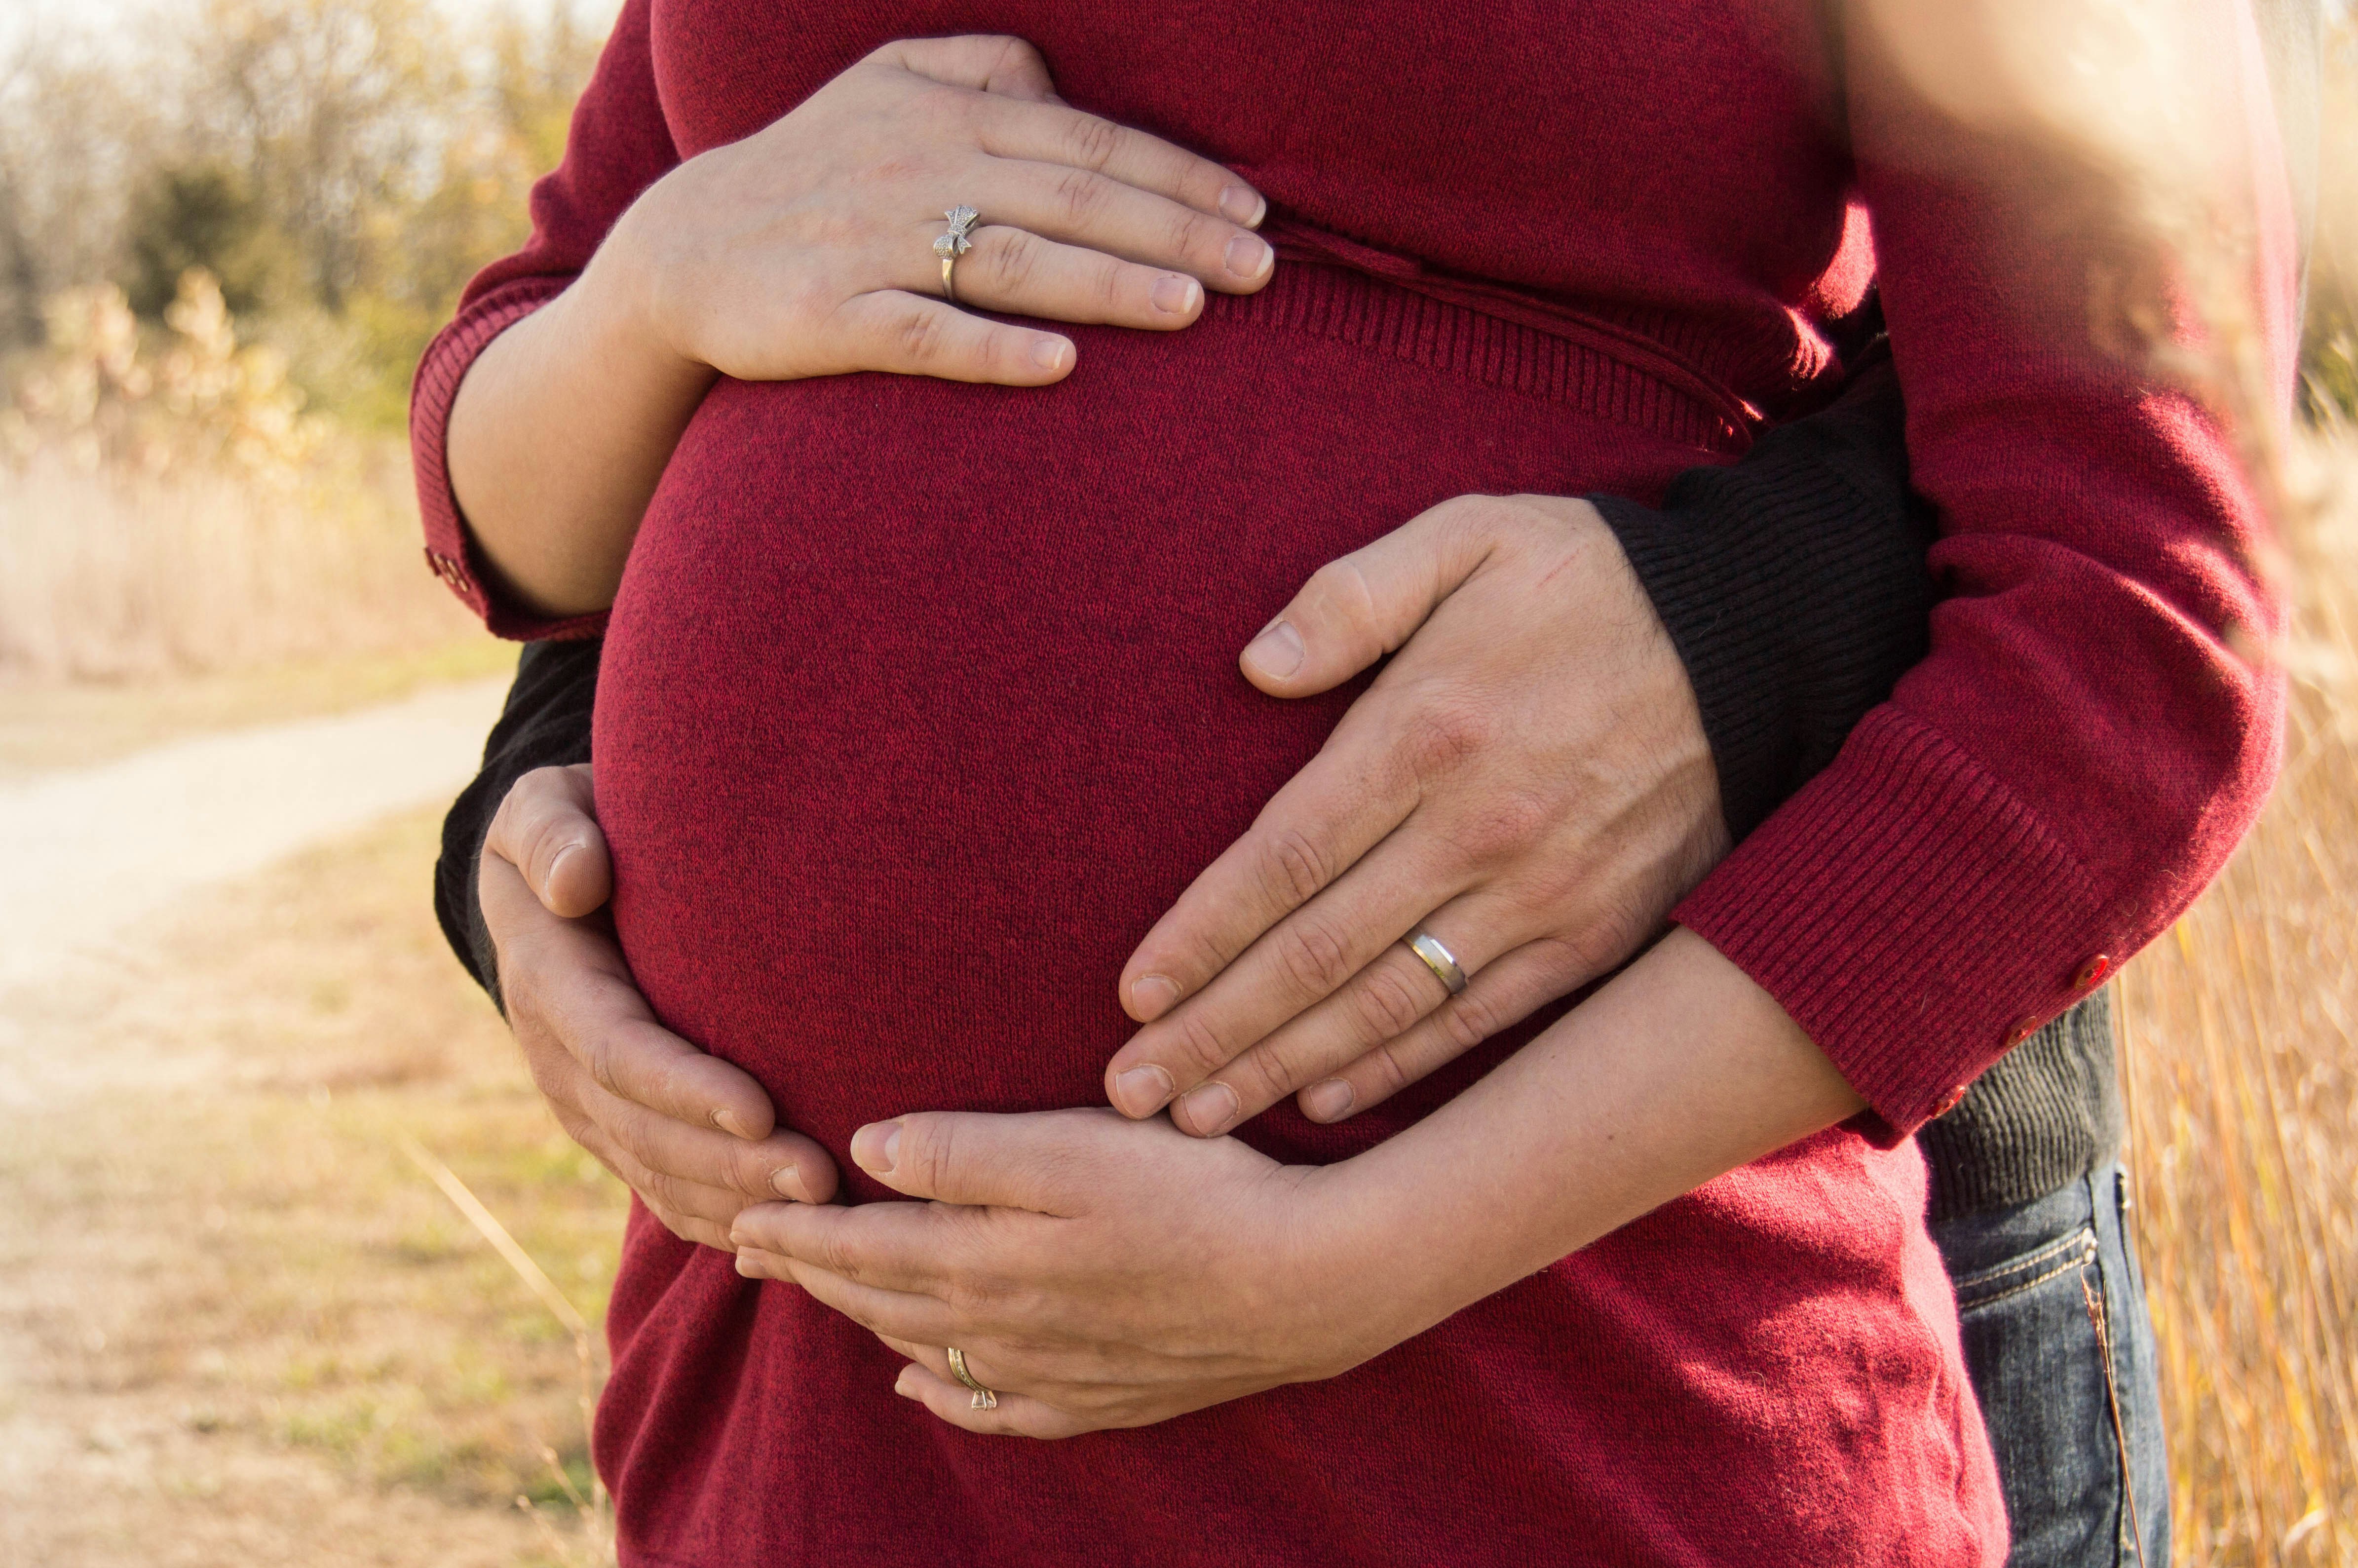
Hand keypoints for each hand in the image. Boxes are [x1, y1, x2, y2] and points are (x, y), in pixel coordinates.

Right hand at [481, 764, 839, 1246]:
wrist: (558, 880)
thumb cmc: (574, 829)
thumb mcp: (542, 807)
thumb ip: (551, 832)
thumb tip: (577, 881)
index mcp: (549, 983)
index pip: (617, 1050)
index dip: (683, 1088)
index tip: (758, 1109)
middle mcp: (562, 1060)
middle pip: (648, 1132)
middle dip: (732, 1164)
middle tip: (821, 1178)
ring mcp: (589, 1106)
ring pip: (661, 1175)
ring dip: (740, 1201)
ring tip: (827, 1212)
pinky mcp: (620, 1129)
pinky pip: (666, 1191)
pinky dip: (722, 1221)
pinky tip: (790, 1236)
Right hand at [614, 33, 1272, 388]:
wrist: (684, 248)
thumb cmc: (816, 169)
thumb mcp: (888, 86)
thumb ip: (982, 70)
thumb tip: (1063, 82)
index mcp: (944, 113)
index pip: (1086, 142)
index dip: (1176, 177)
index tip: (1255, 214)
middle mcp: (916, 170)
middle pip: (1067, 199)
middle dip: (1173, 232)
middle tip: (1261, 270)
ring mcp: (871, 246)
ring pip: (1008, 263)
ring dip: (1105, 283)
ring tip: (1192, 307)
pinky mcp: (828, 318)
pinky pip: (921, 334)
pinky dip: (991, 349)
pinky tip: (1059, 367)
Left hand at [728, 1109, 1403, 1437]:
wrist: (1302, 1284)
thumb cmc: (1191, 1193)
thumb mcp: (1070, 1147)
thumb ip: (961, 1152)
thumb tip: (864, 1151)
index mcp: (981, 1259)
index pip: (858, 1247)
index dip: (795, 1233)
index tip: (739, 1218)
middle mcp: (999, 1327)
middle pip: (878, 1301)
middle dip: (810, 1274)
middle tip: (750, 1252)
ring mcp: (1049, 1370)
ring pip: (925, 1349)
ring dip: (863, 1322)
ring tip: (822, 1298)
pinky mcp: (1101, 1393)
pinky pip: (994, 1406)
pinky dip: (943, 1395)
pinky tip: (920, 1388)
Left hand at [1103, 494, 1728, 1134]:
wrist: (1762, 634)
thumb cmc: (1591, 580)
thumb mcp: (1470, 539)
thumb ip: (1353, 595)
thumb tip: (1256, 663)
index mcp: (1428, 732)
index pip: (1283, 860)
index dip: (1200, 935)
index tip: (1132, 992)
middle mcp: (1478, 828)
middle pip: (1316, 954)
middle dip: (1215, 1030)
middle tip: (1130, 1089)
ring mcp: (1542, 892)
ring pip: (1387, 1004)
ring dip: (1284, 1066)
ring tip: (1199, 1115)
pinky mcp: (1598, 931)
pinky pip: (1481, 1019)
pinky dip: (1400, 1067)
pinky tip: (1326, 1100)